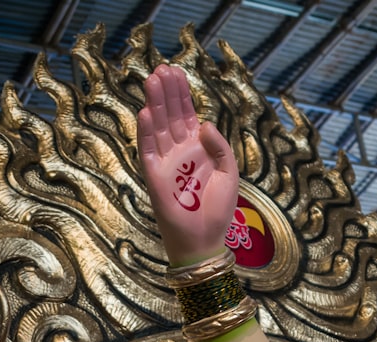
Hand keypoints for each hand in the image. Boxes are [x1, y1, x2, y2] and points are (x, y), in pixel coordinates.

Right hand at [137, 64, 239, 266]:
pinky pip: (148, 149)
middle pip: (171, 115)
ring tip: (153, 80)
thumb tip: (205, 122)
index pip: (187, 114)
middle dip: (167, 92)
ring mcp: (165, 161)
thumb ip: (221, 146)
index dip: (182, 94)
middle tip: (162, 69)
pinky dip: (147, 131)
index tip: (177, 72)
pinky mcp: (154, 175)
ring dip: (155, 103)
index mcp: (198, 148)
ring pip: (158, 126)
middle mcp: (180, 150)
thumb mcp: (230, 173)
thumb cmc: (218, 208)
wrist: (205, 237)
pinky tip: (146, 111)